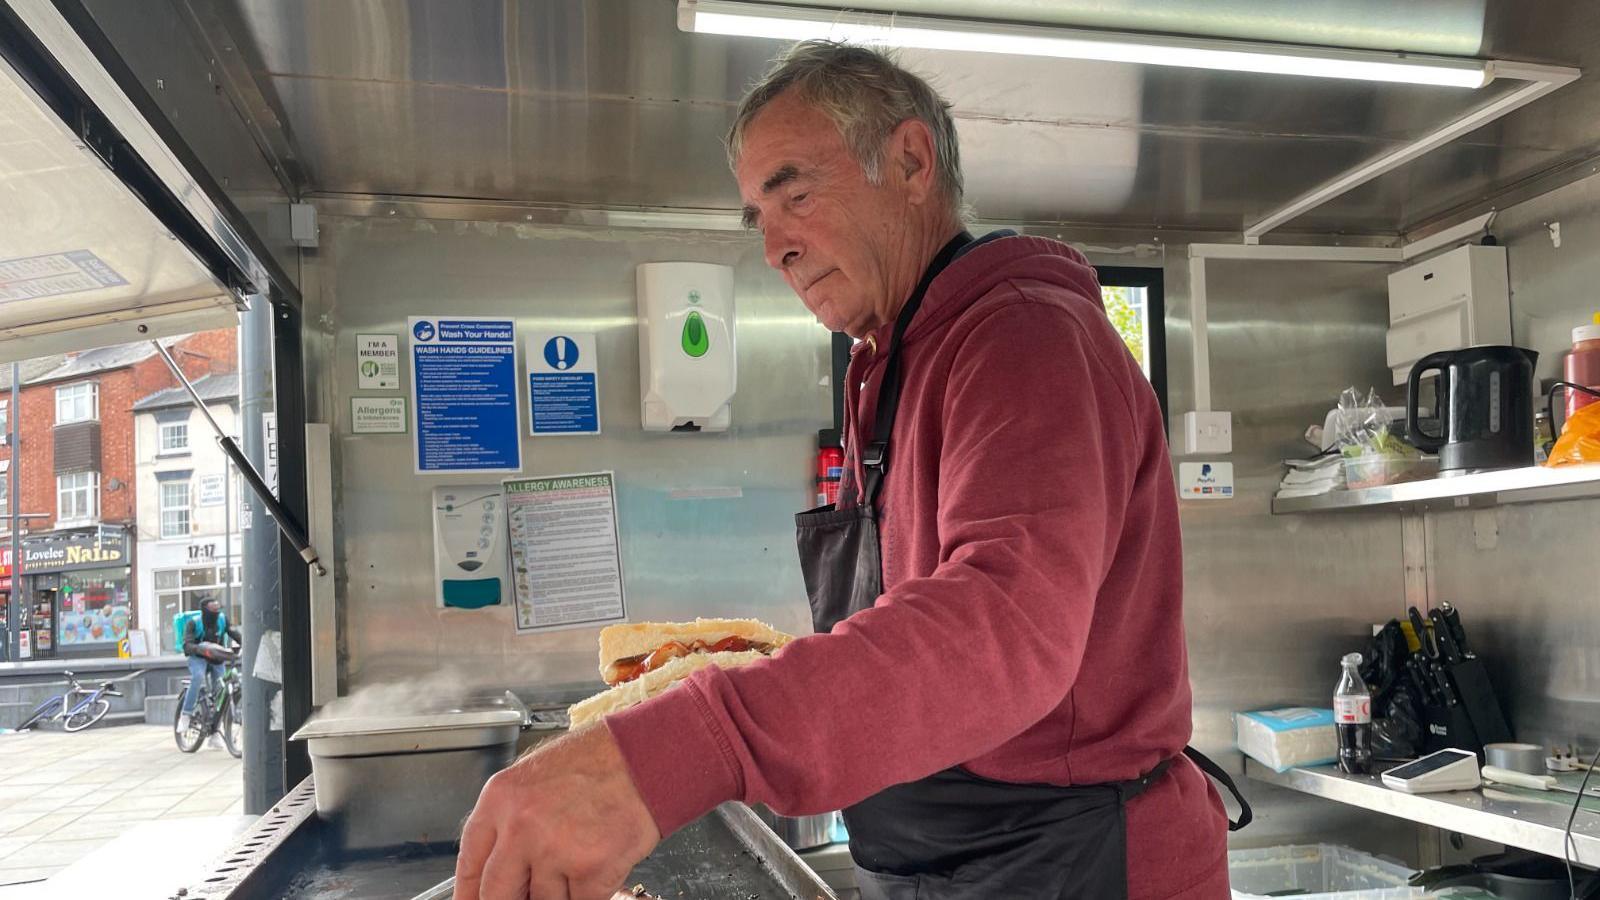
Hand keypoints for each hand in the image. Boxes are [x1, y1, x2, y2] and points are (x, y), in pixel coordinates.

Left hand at [454, 724, 660, 899]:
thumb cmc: (600, 760)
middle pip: (497, 894)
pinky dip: (590, 891)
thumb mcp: (537, 776)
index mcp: (501, 798)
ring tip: (579, 856)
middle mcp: (521, 826)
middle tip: (528, 893)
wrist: (647, 754)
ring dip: (561, 890)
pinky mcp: (592, 870)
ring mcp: (556, 850)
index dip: (470, 892)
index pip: (470, 862)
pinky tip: (599, 863)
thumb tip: (503, 865)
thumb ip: (512, 819)